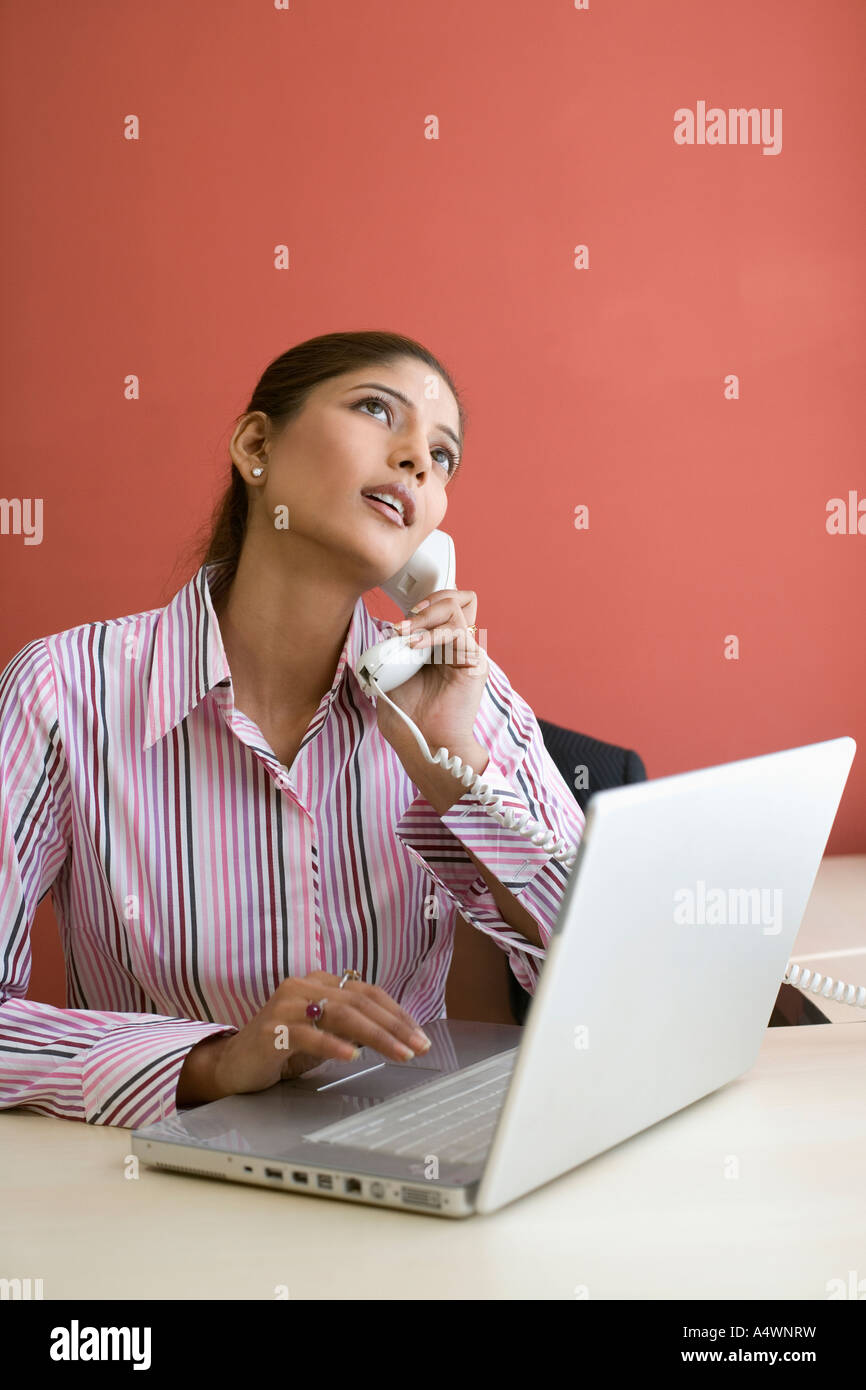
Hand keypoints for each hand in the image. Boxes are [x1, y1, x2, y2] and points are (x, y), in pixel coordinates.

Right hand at [177, 972, 431, 1104]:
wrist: (233, 1066)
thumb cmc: (283, 1049)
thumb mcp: (324, 1033)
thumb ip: (352, 1026)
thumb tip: (396, 1032)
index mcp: (317, 982)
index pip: (366, 992)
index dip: (396, 1013)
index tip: (419, 1034)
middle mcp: (302, 987)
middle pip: (358, 1002)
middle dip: (393, 1026)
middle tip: (417, 1046)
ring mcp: (285, 1007)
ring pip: (339, 1015)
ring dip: (375, 1035)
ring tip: (397, 1052)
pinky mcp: (271, 1031)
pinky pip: (308, 1035)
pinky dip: (332, 1045)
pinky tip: (352, 1056)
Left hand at [375, 587, 488, 778]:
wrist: (423, 744)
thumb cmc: (408, 717)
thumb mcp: (390, 674)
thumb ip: (392, 650)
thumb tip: (383, 629)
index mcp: (440, 647)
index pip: (443, 606)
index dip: (423, 605)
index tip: (397, 623)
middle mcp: (457, 646)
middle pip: (457, 598)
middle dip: (427, 602)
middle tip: (404, 623)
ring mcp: (467, 652)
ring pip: (457, 606)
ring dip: (426, 615)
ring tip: (406, 633)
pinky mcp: (473, 663)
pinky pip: (458, 631)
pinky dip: (434, 632)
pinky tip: (415, 644)